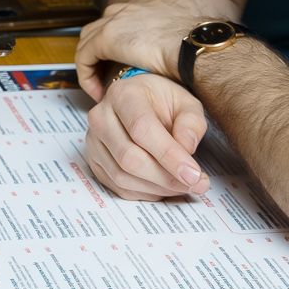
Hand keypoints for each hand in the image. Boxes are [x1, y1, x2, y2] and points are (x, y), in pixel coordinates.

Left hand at [76, 0, 201, 99]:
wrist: (193, 48)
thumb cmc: (191, 50)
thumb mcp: (172, 45)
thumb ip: (159, 49)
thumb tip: (162, 63)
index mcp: (137, 11)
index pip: (110, 25)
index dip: (107, 49)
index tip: (114, 70)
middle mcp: (122, 12)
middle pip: (93, 33)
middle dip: (94, 58)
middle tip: (103, 81)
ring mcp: (113, 22)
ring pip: (85, 45)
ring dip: (90, 69)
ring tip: (100, 90)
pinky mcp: (106, 38)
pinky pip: (83, 58)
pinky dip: (87, 77)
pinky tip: (98, 92)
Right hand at [84, 72, 210, 199]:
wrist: (139, 102)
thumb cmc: (162, 102)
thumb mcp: (186, 103)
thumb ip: (191, 124)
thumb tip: (187, 149)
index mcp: (122, 95)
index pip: (141, 129)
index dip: (169, 155)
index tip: (194, 174)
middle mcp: (101, 118)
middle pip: (129, 157)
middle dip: (166, 178)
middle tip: (196, 184)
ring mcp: (93, 142)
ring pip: (122, 176)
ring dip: (158, 188)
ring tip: (183, 186)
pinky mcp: (94, 162)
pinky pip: (118, 187)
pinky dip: (146, 193)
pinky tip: (165, 187)